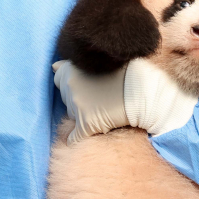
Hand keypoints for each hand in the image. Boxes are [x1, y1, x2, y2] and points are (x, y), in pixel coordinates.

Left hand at [52, 59, 198, 143]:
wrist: (145, 89)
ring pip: (72, 113)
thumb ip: (74, 63)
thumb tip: (53, 66)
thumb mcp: (100, 59)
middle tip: (99, 94)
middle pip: (66, 95)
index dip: (72, 80)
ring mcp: (77, 106)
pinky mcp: (87, 123)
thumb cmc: (128, 71)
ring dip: (82, 112)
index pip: (59, 76)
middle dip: (77, 95)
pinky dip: (75, 138)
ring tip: (103, 107)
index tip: (87, 82)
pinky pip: (75, 136)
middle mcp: (70, 87)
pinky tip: (78, 139)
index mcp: (71, 69)